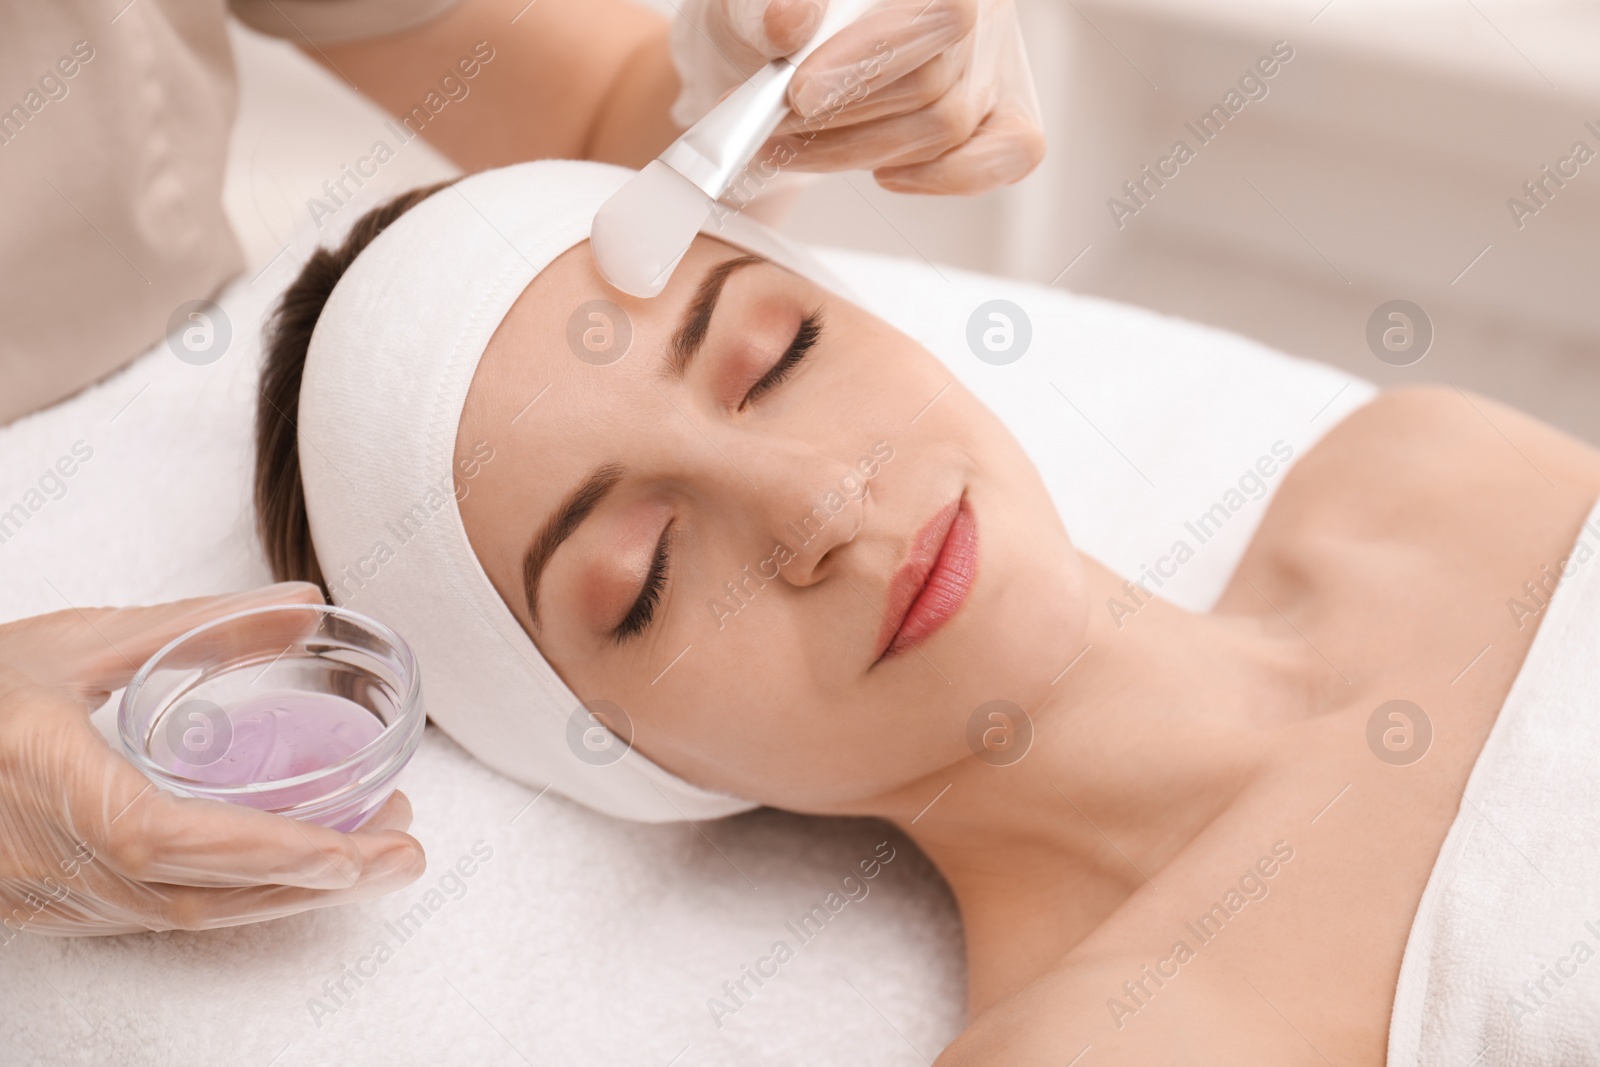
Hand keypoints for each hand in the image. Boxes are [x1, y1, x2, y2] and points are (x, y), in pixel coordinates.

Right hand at [0, 583, 425, 938]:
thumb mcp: (78, 643)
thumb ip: (199, 624)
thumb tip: (306, 604)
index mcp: (45, 779)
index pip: (164, 835)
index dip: (263, 849)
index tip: (352, 847)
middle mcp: (50, 855)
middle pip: (196, 893)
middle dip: (312, 881)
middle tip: (405, 852)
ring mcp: (52, 894)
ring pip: (186, 917)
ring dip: (288, 896)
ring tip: (375, 860)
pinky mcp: (58, 909)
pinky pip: (162, 917)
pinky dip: (240, 900)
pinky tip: (295, 876)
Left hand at [668, 0, 1044, 194]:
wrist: (773, 61)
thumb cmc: (771, 23)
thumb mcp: (745, 7)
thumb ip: (761, 7)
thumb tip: (791, 21)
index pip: (936, 12)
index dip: (872, 57)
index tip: (802, 93)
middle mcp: (977, 6)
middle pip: (933, 79)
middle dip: (845, 117)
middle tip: (776, 127)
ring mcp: (995, 61)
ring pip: (946, 127)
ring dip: (859, 151)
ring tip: (795, 146)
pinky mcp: (1004, 115)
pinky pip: (1009, 155)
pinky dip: (943, 176)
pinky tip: (884, 171)